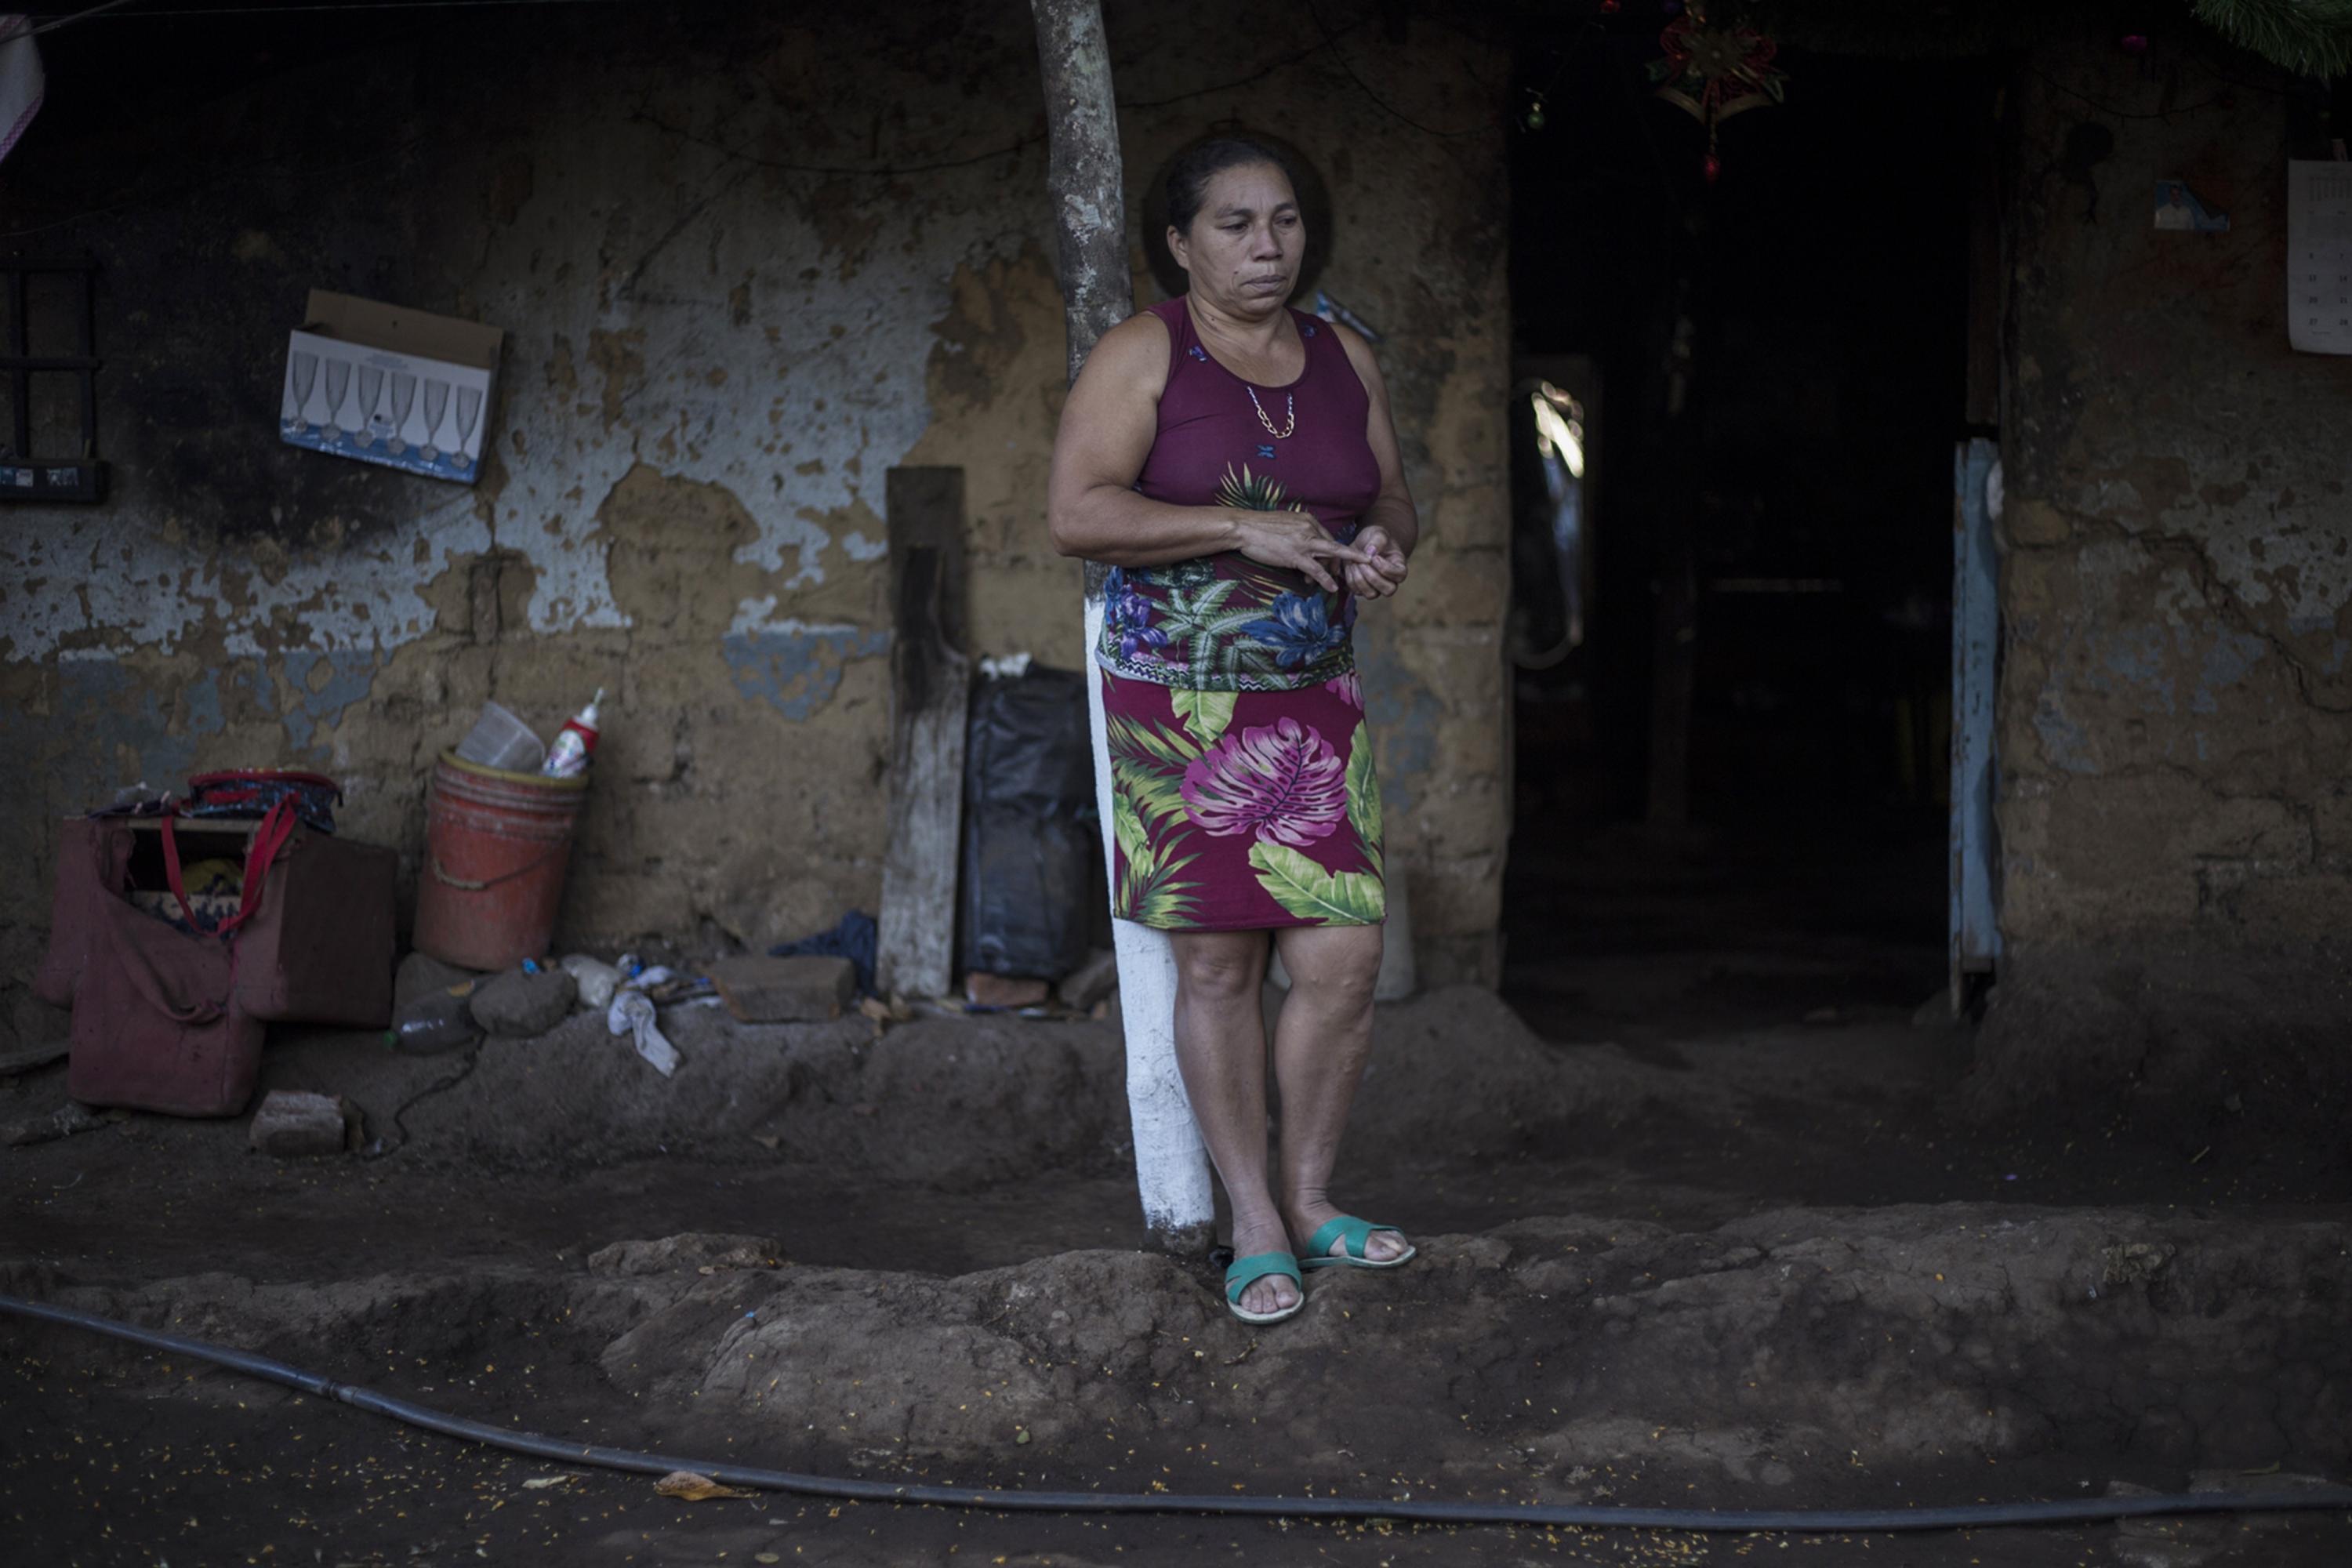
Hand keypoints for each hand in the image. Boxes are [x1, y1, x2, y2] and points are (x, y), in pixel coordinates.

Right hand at [1230, 509, 1373, 593]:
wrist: (1244, 528)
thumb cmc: (1259, 526)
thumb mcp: (1284, 523)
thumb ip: (1297, 530)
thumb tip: (1300, 541)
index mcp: (1307, 519)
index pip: (1326, 536)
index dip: (1330, 551)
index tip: (1329, 561)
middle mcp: (1309, 528)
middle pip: (1333, 546)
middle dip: (1338, 561)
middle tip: (1336, 573)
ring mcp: (1304, 542)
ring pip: (1330, 556)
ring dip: (1336, 570)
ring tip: (1337, 582)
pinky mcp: (1296, 556)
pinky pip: (1317, 570)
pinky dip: (1327, 580)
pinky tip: (1332, 588)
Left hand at [1344, 526, 1408, 599]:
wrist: (1364, 543)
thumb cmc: (1375, 539)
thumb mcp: (1378, 533)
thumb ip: (1378, 540)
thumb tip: (1370, 553)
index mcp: (1399, 567)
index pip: (1400, 575)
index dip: (1386, 568)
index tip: (1375, 557)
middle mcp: (1390, 581)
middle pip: (1388, 590)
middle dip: (1373, 577)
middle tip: (1363, 563)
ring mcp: (1376, 587)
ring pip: (1371, 594)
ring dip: (1360, 579)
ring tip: (1355, 563)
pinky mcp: (1362, 589)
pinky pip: (1356, 591)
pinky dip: (1351, 579)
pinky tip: (1350, 565)